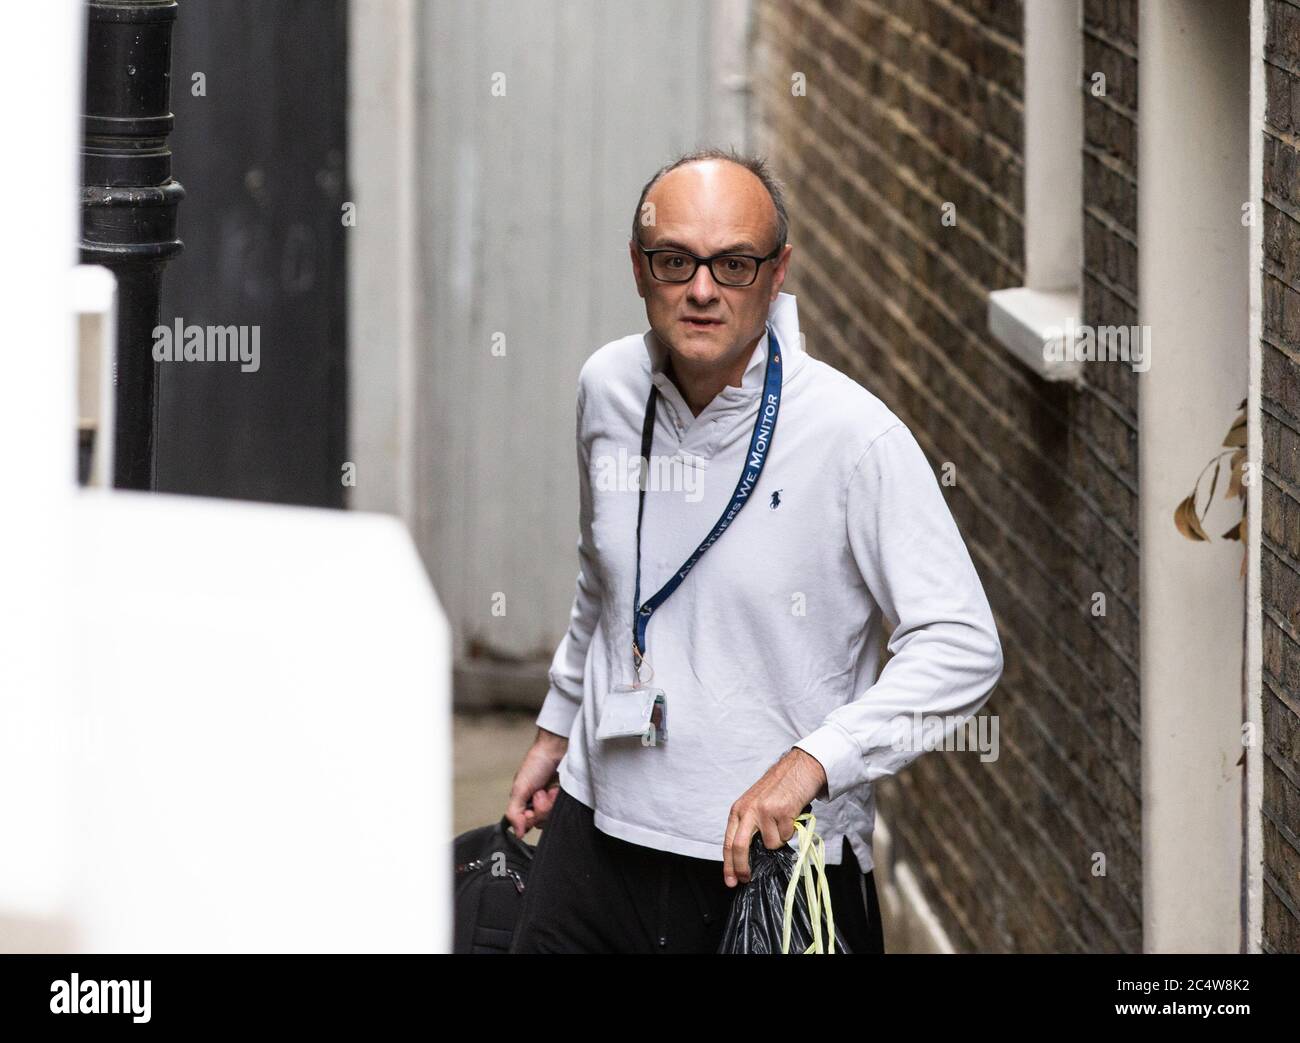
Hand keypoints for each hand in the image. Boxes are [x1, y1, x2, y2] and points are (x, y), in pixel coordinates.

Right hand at [505, 727, 567, 837]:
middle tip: (541, 792)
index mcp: (524, 803)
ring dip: (551, 802)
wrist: (556, 749)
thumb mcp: (519, 788)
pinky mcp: (565, 800)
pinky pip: (564, 810)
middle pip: (540, 823)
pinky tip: (558, 789)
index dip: (528, 819)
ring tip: (551, 788)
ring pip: (552, 818)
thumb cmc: (536, 764)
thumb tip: (518, 834)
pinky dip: (560, 799)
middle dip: (541, 808)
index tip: (530, 809)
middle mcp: (538, 805)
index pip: (525, 825)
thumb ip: (514, 812)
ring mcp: (553, 803)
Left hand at [722, 747, 826, 886]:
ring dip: (780, 839)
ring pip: (770, 844)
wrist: (799, 768)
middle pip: (739, 846)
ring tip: (784, 822)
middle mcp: (748, 810)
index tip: (730, 880)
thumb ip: (749, 826)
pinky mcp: (781, 812)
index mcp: (738, 809)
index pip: (728, 841)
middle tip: (747, 878)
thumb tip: (748, 857)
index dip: (728, 864)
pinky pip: (786, 836)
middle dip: (742, 867)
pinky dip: (791, 831)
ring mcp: (764, 811)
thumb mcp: (755, 804)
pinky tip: (791, 816)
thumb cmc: (778, 789)